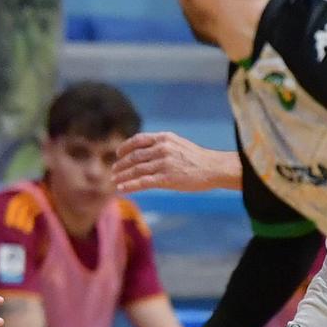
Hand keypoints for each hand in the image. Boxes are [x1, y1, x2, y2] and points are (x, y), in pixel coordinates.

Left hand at [112, 131, 236, 193]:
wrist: (213, 168)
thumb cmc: (196, 158)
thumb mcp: (177, 143)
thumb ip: (161, 145)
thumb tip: (143, 151)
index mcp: (164, 138)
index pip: (137, 140)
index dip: (125, 147)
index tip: (118, 154)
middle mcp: (162, 148)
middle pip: (134, 156)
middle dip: (121, 164)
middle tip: (114, 170)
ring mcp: (164, 163)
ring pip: (136, 170)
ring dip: (122, 176)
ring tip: (114, 180)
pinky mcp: (167, 178)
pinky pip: (143, 182)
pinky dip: (129, 185)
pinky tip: (121, 189)